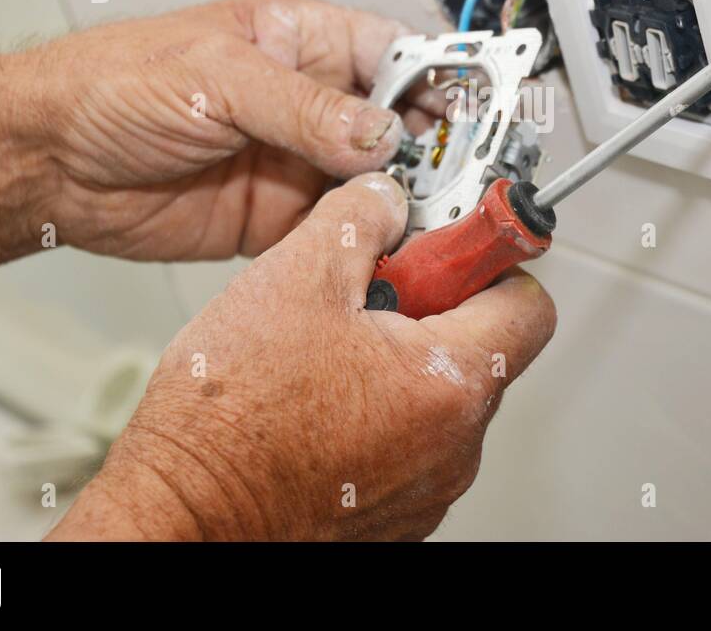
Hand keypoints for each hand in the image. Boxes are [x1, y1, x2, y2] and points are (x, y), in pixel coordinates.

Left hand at [30, 0, 435, 259]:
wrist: (48, 163)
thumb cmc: (113, 86)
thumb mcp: (216, 78)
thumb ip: (304, 108)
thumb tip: (380, 134)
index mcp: (304, 42)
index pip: (399, 53)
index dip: (447, 79)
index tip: (485, 109)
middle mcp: (312, 103)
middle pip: (403, 123)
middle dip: (442, 149)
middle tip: (473, 179)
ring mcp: (299, 163)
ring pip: (381, 182)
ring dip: (413, 201)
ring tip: (444, 220)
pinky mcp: (280, 219)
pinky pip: (344, 229)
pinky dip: (372, 241)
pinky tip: (395, 251)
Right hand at [49, 172, 556, 540]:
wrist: (182, 514)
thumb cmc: (230, 417)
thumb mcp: (295, 275)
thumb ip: (358, 216)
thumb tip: (383, 197)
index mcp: (451, 382)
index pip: (527, 303)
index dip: (486, 261)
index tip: (448, 245)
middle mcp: (454, 445)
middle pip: (478, 348)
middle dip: (428, 307)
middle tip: (363, 292)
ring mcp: (425, 487)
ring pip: (437, 396)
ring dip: (397, 361)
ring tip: (325, 350)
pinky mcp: (391, 514)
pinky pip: (407, 444)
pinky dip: (375, 412)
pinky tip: (314, 398)